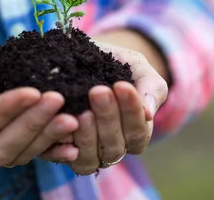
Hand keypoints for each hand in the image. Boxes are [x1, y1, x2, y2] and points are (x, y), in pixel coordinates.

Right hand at [0, 34, 78, 171]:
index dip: (5, 112)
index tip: (32, 91)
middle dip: (32, 123)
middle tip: (59, 100)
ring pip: (17, 154)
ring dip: (47, 136)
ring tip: (72, 117)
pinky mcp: (4, 150)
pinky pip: (28, 156)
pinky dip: (52, 151)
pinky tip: (73, 144)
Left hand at [42, 41, 167, 174]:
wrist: (83, 56)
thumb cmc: (115, 64)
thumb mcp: (136, 67)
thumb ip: (150, 87)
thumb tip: (148, 114)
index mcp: (136, 132)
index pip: (139, 131)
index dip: (132, 110)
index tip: (122, 86)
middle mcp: (115, 147)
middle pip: (116, 145)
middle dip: (108, 117)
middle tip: (98, 91)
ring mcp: (90, 154)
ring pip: (92, 157)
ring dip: (89, 134)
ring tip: (83, 111)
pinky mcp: (63, 154)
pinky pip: (65, 158)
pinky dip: (64, 146)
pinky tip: (64, 123)